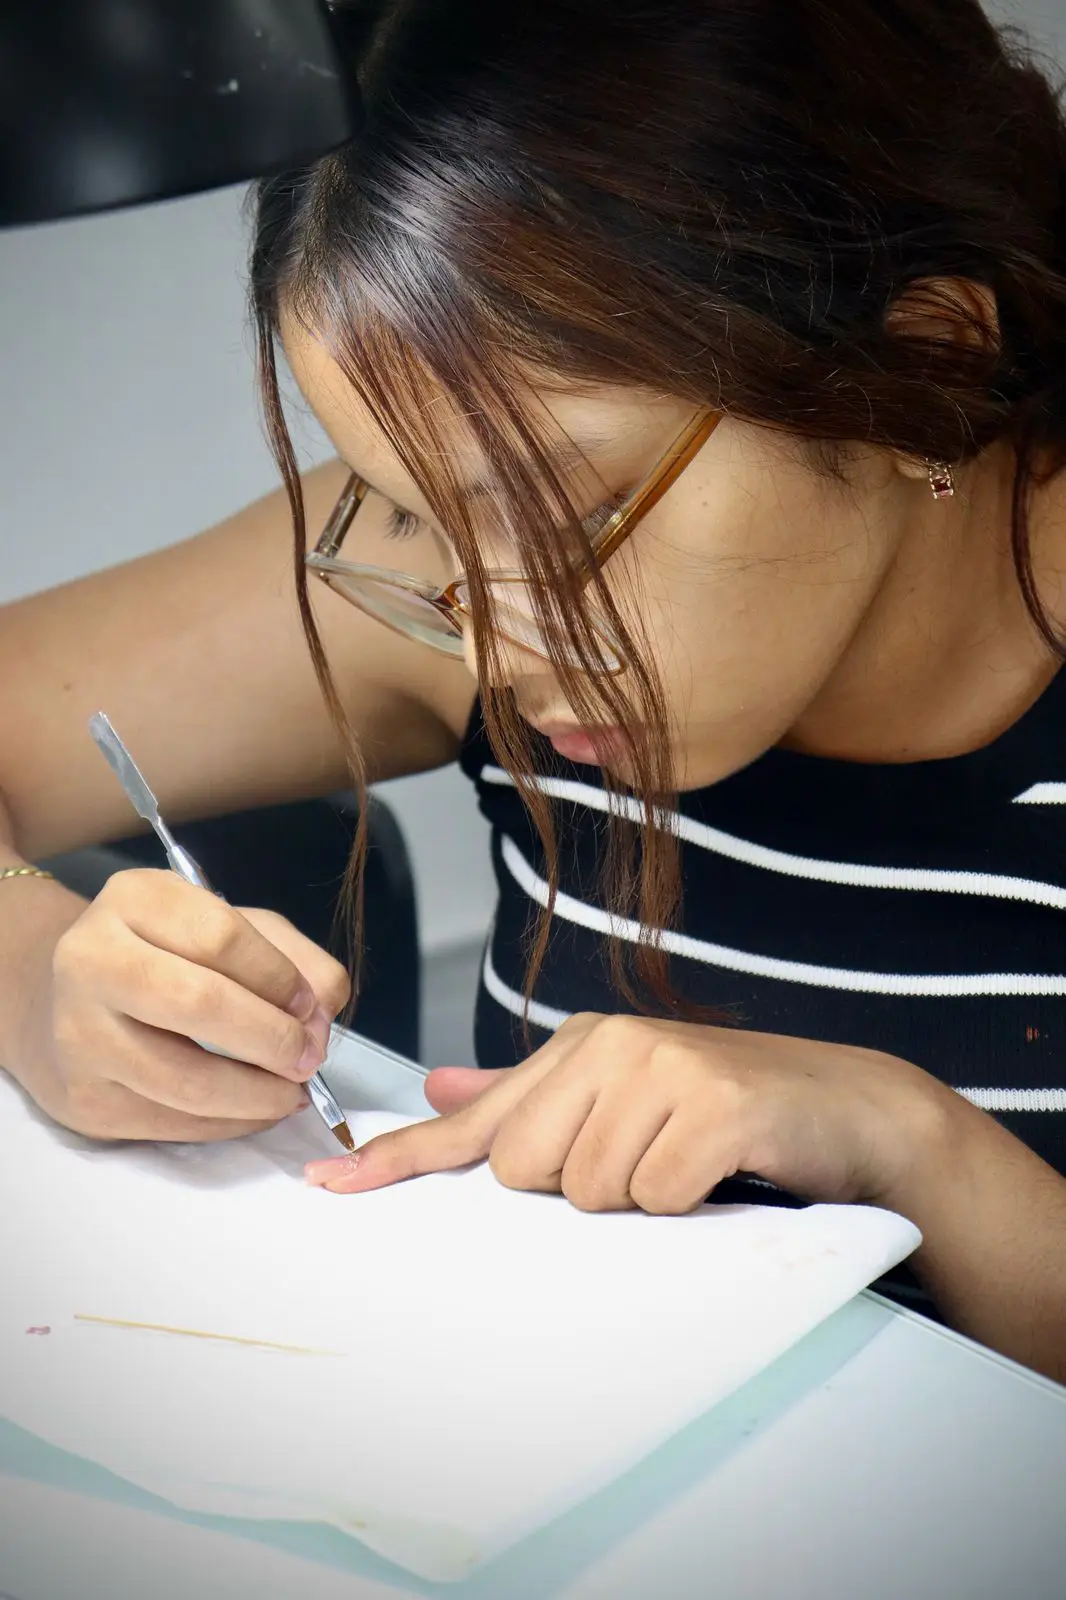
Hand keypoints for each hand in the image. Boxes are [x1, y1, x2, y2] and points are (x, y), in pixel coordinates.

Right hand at [17, 868, 349, 1141]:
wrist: (59, 1000)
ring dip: (258, 1096)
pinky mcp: (83, 1100)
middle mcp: (91, 961)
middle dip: (273, 1039)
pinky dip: (230, 1124)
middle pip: (200, 1004)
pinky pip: (172, 1124)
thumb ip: (293, 958)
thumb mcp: (230, 926)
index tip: (310, 1006)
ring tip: (290, 1092)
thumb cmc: (164, 955)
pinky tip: (252, 1109)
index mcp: (134, 900)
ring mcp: (79, 1035)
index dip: (279, 978)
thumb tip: (320, 1018)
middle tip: (308, 1058)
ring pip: (187, 1081)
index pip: (221, 937)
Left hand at [306, 1011, 946, 1212]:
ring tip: (689, 1165)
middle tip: (649, 1162)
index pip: (476, 1119)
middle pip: (527, 1171)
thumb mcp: (623, 1095)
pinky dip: (685, 1202)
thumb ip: (529, 1095)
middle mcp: (610, 1044)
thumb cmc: (724, 1109)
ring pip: (589, 1192)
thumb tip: (438, 1087)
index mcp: (579, 1045)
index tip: (330, 1189)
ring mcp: (662, 1068)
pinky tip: (719, 1171)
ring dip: (641, 1199)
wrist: (845, 1106)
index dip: (401, 1158)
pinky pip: (652, 1196)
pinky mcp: (712, 1105)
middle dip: (583, 1188)